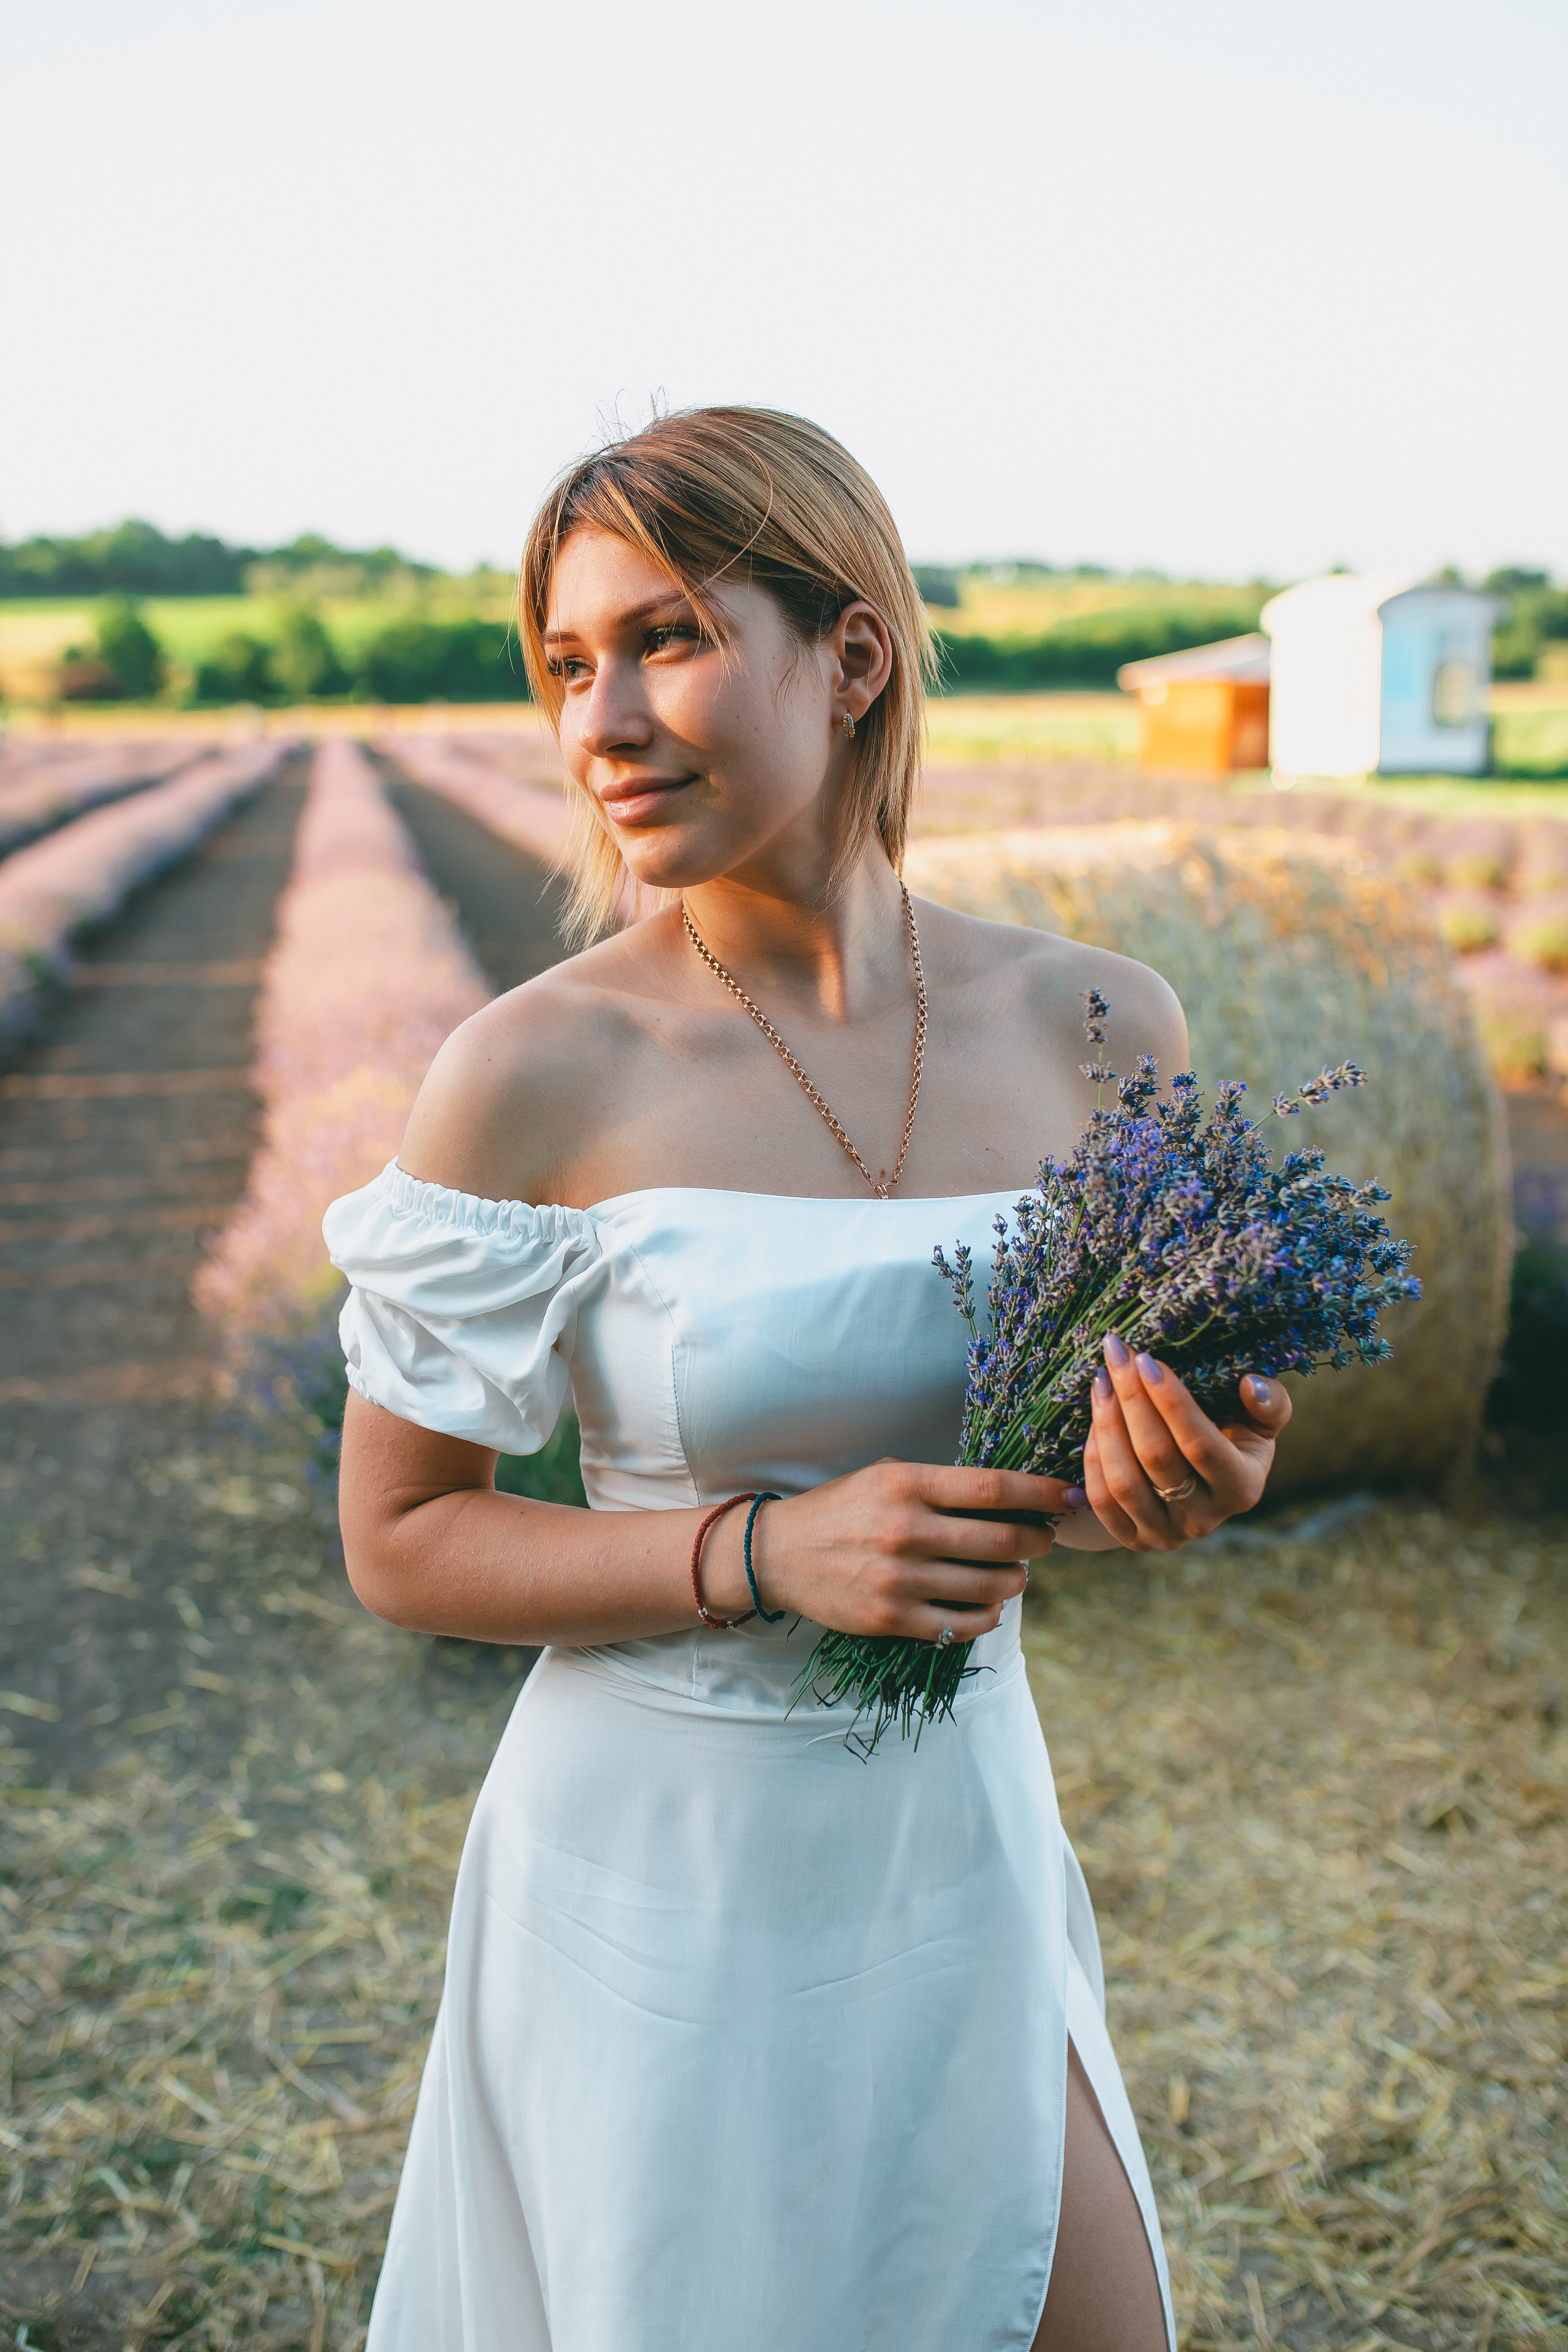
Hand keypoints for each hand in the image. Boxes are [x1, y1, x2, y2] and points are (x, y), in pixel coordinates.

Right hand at [729, 1460, 1074, 1642]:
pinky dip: (986, 1616)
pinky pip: (961, 1624)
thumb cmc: (843, 1509)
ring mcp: (899, 1579)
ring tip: (1013, 1573)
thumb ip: (940, 1484)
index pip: (993, 1488)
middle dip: (1036, 1543)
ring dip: (1015, 1581)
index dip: (1041, 1493)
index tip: (1068, 1496)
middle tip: (1042, 1541)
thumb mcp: (886, 1476)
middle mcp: (906, 1530)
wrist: (780, 1554)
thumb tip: (1008, 1496)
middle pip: (1002, 1541)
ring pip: (990, 1587)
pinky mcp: (891, 1619)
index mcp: (908, 1484)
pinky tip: (986, 1605)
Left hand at [1081, 1335, 1291, 1551]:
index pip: (1200, 1444)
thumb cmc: (1232, 1438)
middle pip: (1157, 1458)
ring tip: (1101, 1381)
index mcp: (1242, 1488)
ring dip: (1106, 1425)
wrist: (1199, 1484)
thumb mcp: (1260, 1421)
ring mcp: (1167, 1535)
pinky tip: (1094, 1419)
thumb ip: (1270, 1403)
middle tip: (1115, 1356)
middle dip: (1131, 1400)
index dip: (1170, 1401)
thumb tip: (1250, 1385)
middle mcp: (1205, 1520)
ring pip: (1124, 1482)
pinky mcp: (1134, 1540)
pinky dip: (1093, 1457)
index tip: (1145, 1359)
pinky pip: (1103, 1501)